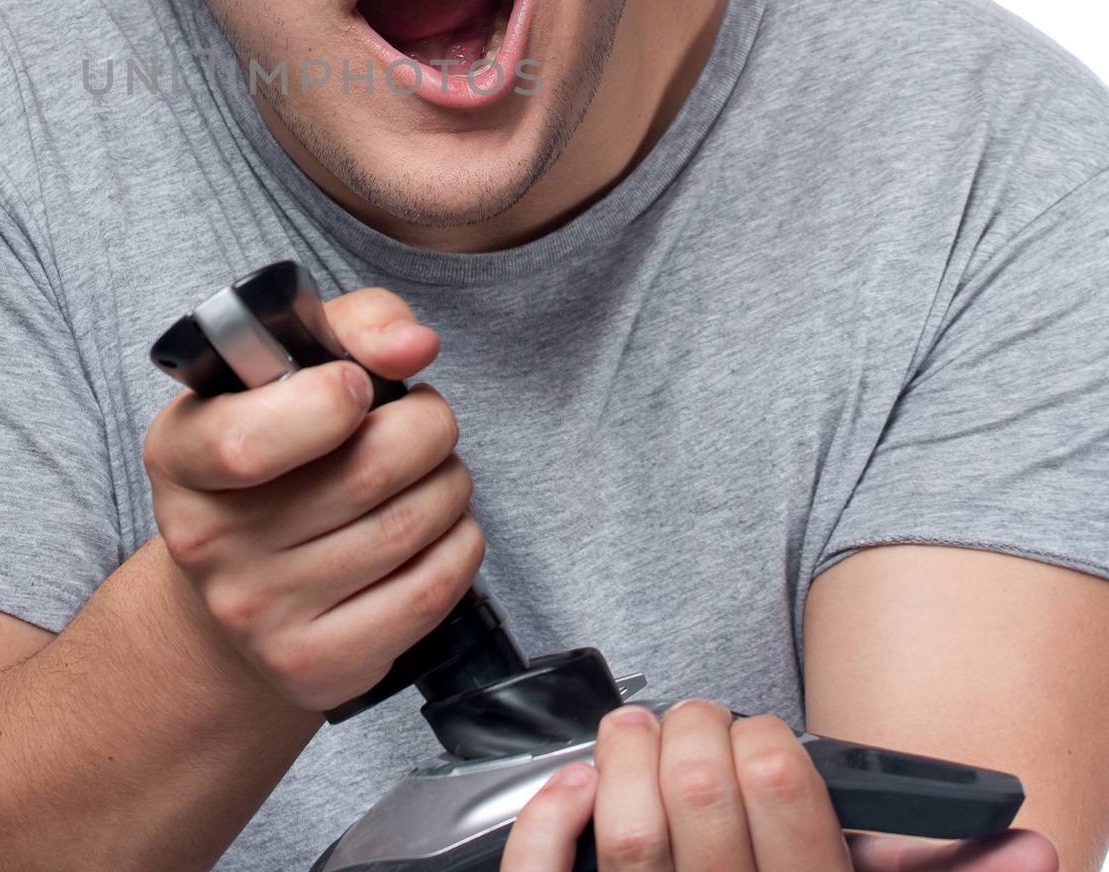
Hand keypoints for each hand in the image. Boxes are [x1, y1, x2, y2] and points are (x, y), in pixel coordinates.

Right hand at [142, 284, 485, 712]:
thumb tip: (413, 344)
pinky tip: (439, 528)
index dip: (327, 403)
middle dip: (428, 427)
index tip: (359, 386)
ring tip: (432, 471)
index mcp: (180, 454)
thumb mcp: (288, 369)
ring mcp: (257, 614)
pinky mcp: (313, 666)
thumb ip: (353, 327)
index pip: (245, 442)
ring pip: (409, 527)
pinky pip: (429, 593)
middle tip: (426, 422)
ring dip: (450, 483)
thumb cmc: (278, 454)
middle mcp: (206, 541)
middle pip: (364, 472)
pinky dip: (460, 545)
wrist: (238, 590)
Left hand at [503, 700, 1058, 871]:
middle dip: (695, 729)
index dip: (766, 743)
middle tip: (698, 721)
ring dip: (624, 753)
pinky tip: (576, 787)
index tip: (763, 737)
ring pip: (628, 828)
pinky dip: (553, 814)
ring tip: (636, 731)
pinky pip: (543, 871)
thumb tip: (1035, 851)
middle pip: (699, 792)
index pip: (782, 796)